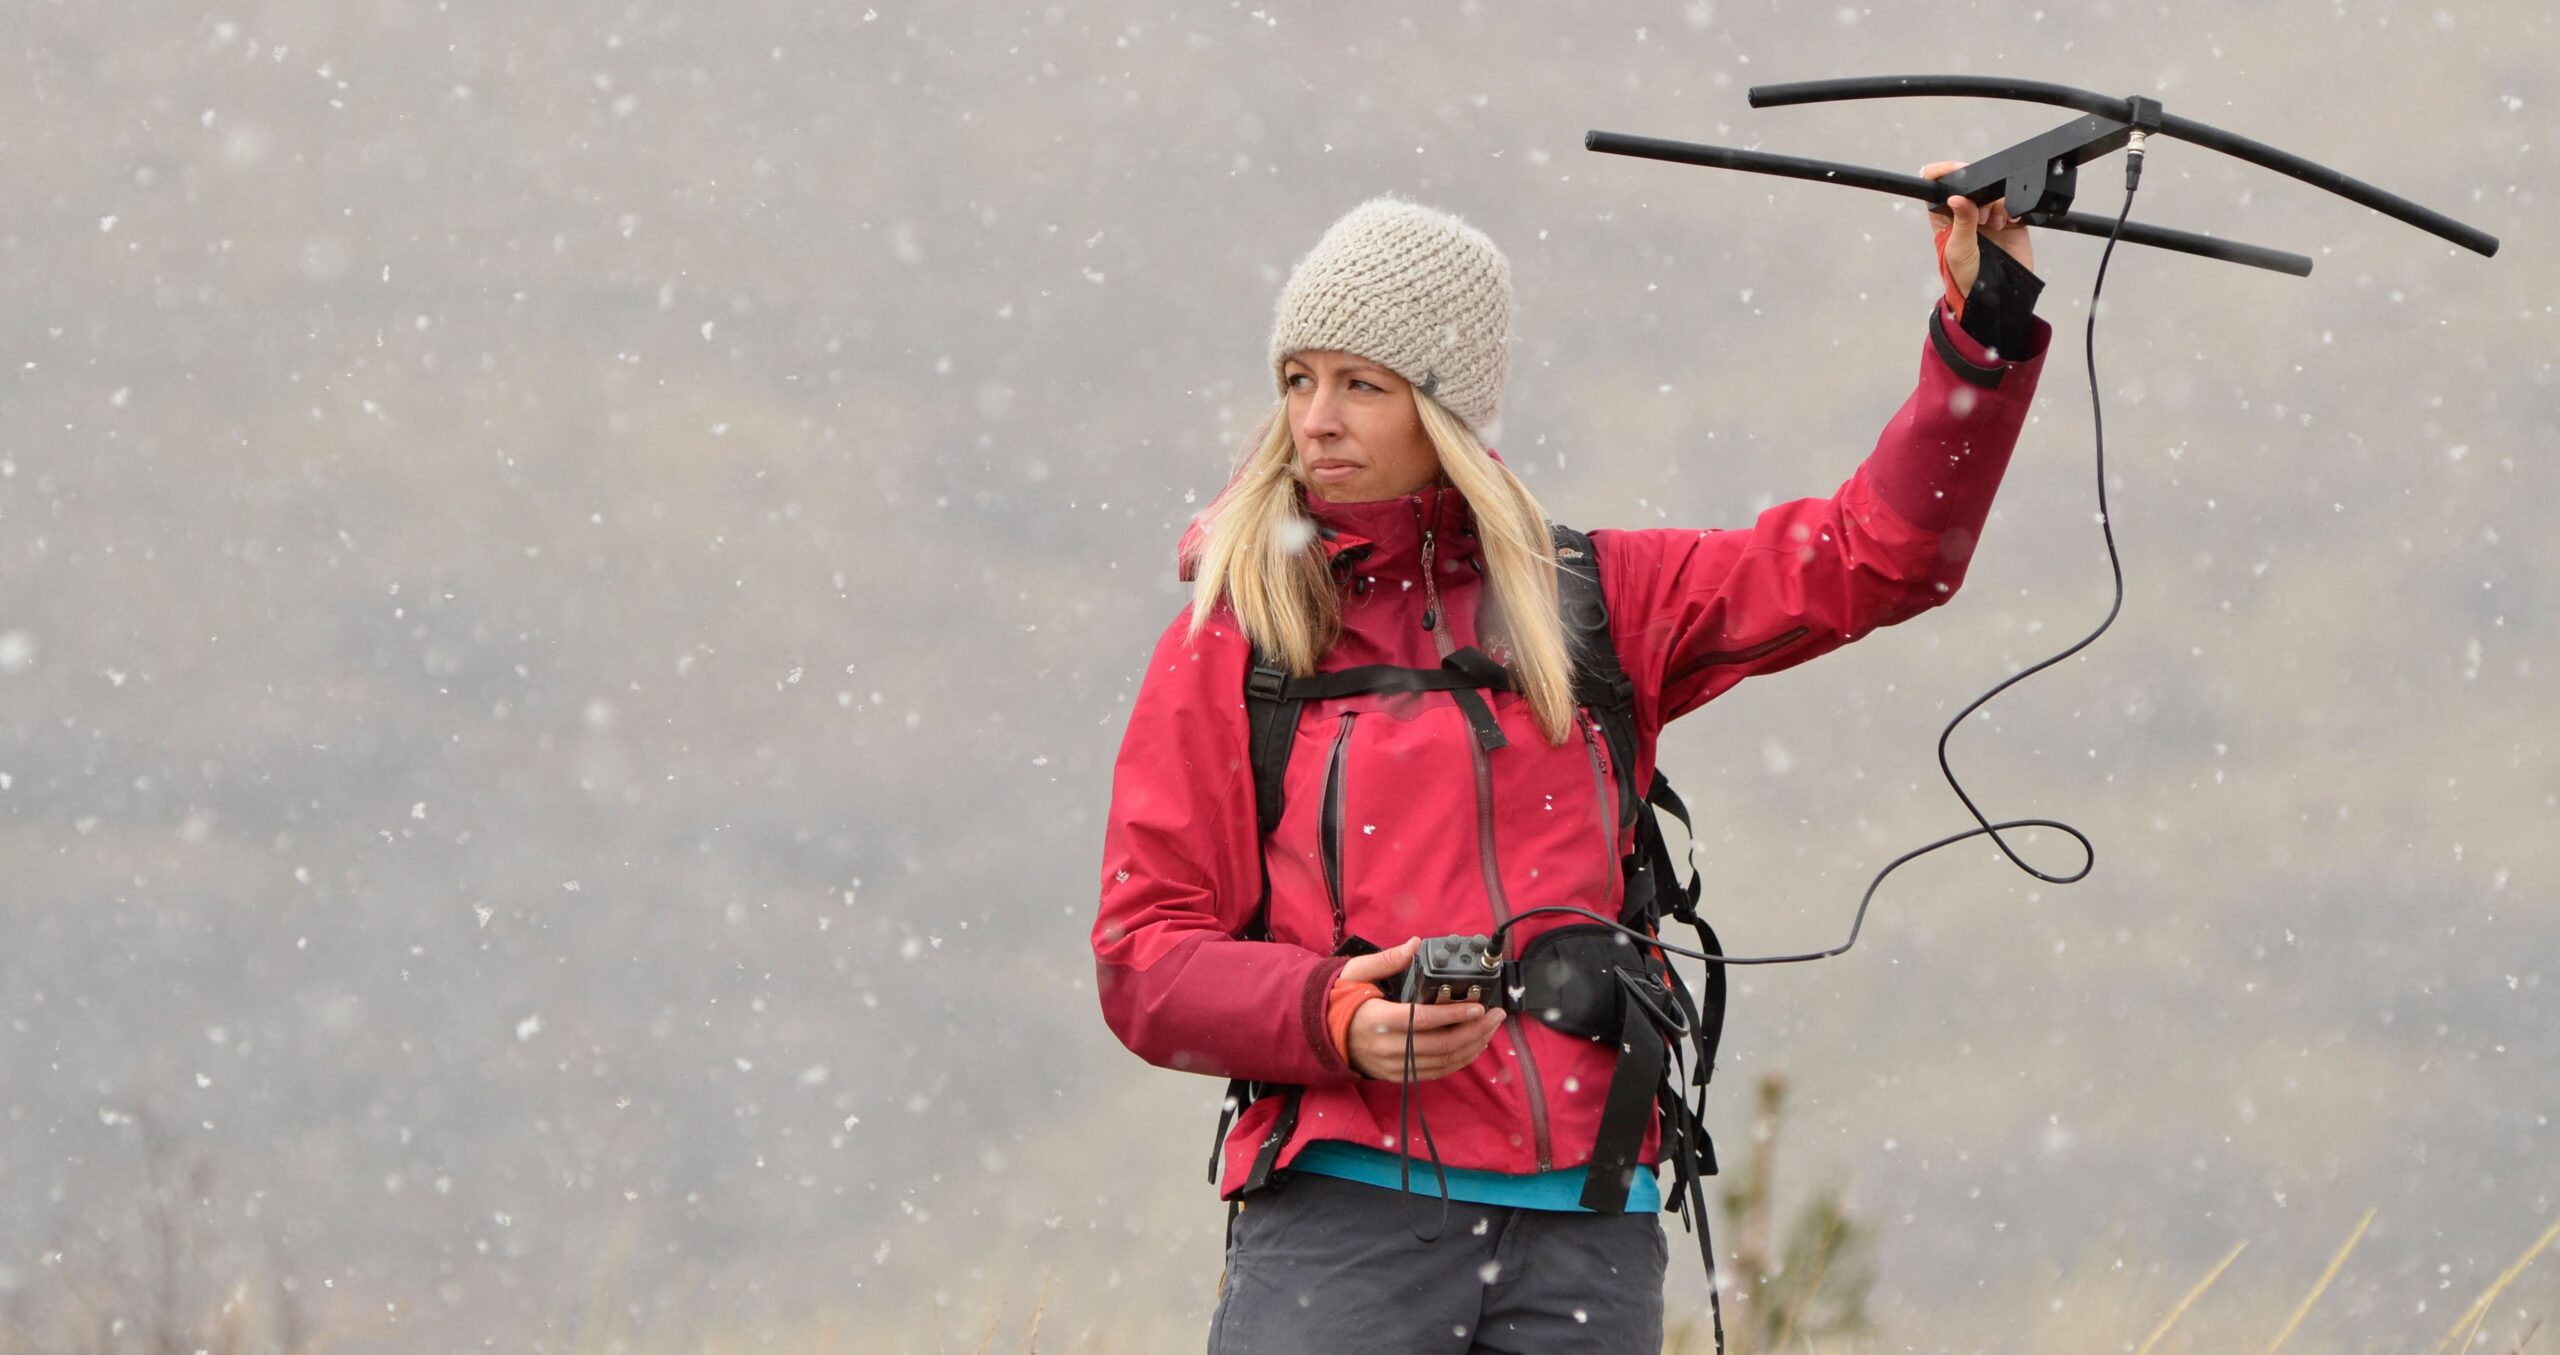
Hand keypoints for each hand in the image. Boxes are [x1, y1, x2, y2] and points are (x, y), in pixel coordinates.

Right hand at [1338, 937, 1507, 1081]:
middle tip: (1495, 1015)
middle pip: (1440, 1045)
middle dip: (1473, 1031)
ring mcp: (1394, 1065)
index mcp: (1379, 1019)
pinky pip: (1435, 1073)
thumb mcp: (1356, 974)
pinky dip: (1458, 1061)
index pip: (1423, 1020)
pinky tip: (1473, 1046)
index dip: (1453, 1015)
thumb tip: (1413, 944)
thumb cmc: (1340, 1002)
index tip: (1477, 1007)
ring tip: (1490, 1028)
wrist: (1321, 1035)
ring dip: (1471, 1046)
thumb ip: (1387, 960)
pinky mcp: (1398, 1075)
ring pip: (1442, 1062)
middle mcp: (1388, 1047)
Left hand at [1921, 160, 2035, 295]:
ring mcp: (1989, 216)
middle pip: (1972, 186)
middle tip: (1980, 216)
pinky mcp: (2011, 221)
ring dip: (1997, 204)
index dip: (1945, 173)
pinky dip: (2015, 207)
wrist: (1996, 297)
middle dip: (1979, 193)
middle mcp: (1966, 215)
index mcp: (1945, 219)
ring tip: (1995, 225)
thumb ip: (1961, 223)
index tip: (1957, 170)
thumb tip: (1957, 198)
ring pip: (1995, 193)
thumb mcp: (1959, 251)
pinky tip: (2011, 221)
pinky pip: (2014, 203)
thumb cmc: (1966, 279)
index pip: (1939, 187)